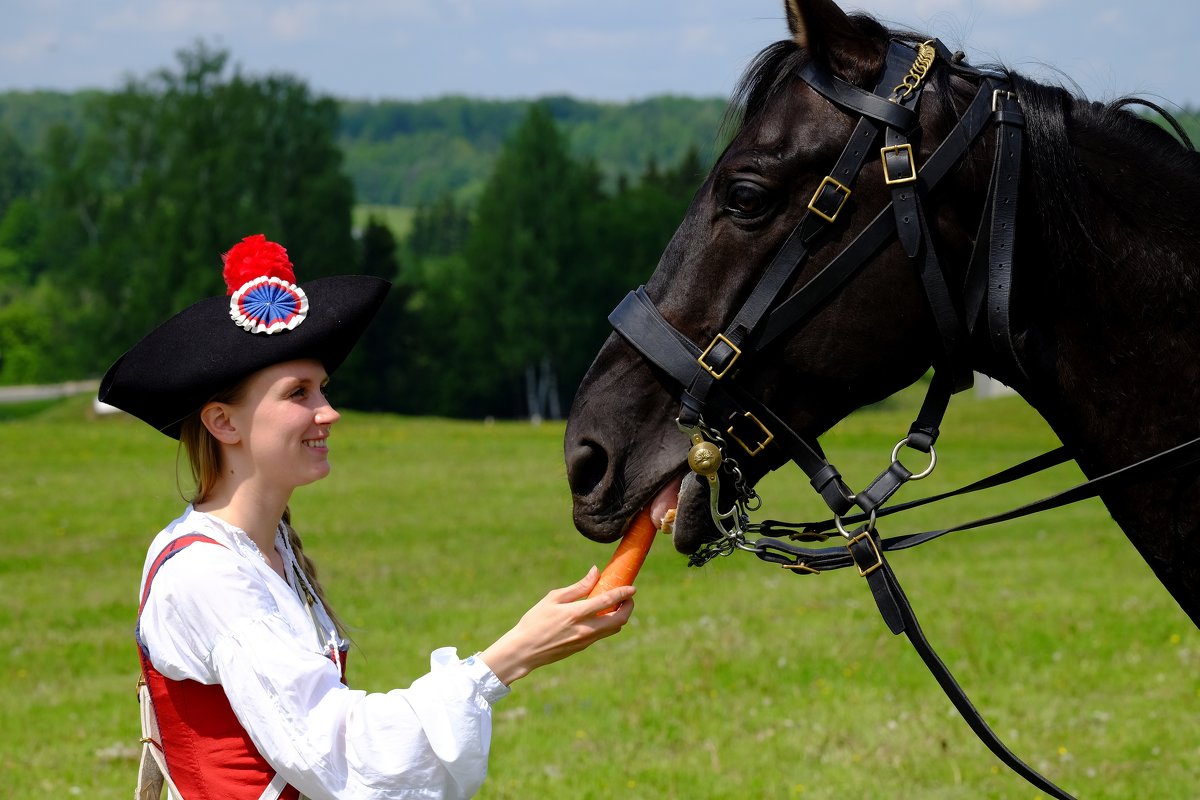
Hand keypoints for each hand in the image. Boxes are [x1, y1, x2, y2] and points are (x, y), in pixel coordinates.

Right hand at [479, 566, 634, 685]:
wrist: (525, 650)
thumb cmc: (535, 620)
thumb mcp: (553, 599)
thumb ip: (578, 587)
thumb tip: (595, 572)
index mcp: (576, 613)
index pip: (608, 601)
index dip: (623, 593)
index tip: (632, 587)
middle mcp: (585, 629)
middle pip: (619, 620)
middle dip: (628, 607)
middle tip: (627, 597)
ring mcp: (586, 640)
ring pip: (613, 629)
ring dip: (620, 616)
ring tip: (614, 604)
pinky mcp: (583, 647)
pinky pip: (602, 634)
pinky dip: (608, 623)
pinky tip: (600, 615)